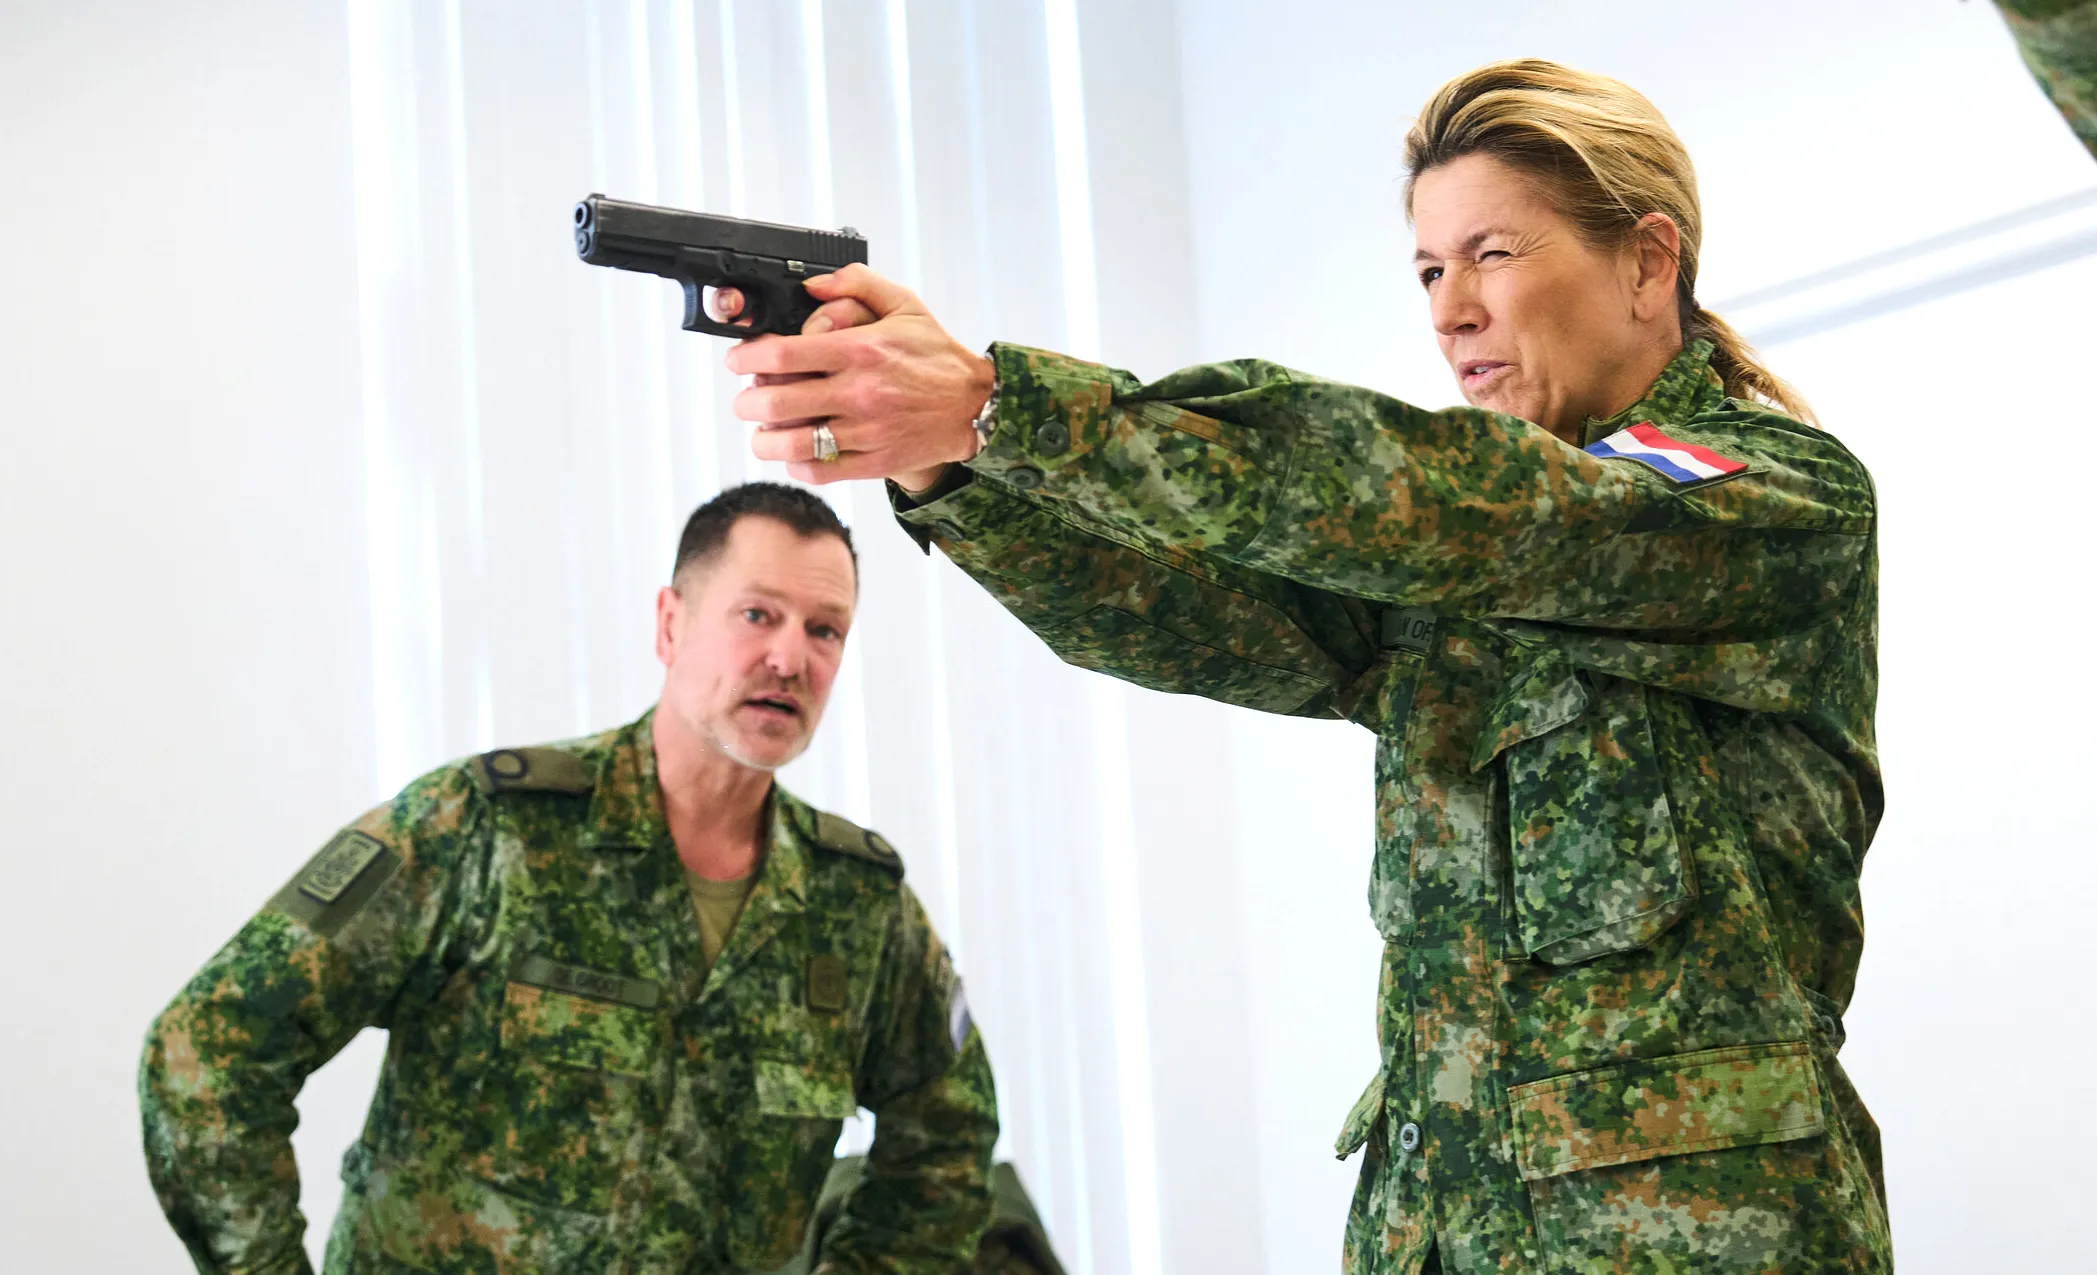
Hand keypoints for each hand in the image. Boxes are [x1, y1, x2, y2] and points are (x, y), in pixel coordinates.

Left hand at [722, 265, 993, 489]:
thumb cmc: (935, 355)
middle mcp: (859, 393)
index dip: (747, 359)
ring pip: (793, 444)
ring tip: (762, 433)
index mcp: (860, 351)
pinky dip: (797, 465)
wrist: (974, 404)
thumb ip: (857, 284)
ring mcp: (866, 432)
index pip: (783, 355)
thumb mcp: (904, 304)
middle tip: (746, 400)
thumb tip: (811, 285)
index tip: (738, 361)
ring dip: (764, 440)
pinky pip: (821, 470)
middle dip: (747, 403)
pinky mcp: (875, 462)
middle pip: (777, 403)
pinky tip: (795, 454)